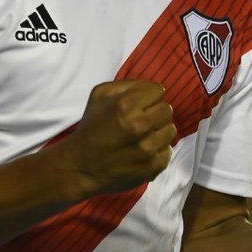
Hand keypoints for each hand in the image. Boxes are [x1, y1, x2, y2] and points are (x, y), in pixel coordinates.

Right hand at [56, 80, 176, 196]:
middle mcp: (140, 126)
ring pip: (170, 130)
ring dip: (158, 131)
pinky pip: (168, 151)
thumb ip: (126, 84)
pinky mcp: (153, 167)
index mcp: (126, 105)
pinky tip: (143, 152)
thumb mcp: (99, 96)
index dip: (147, 95)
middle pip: (166, 109)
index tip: (140, 104)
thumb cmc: (91, 128)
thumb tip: (151, 88)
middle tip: (141, 120)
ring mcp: (148, 149)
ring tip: (142, 137)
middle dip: (154, 112)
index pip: (157, 90)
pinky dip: (158, 151)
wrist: (81, 167)